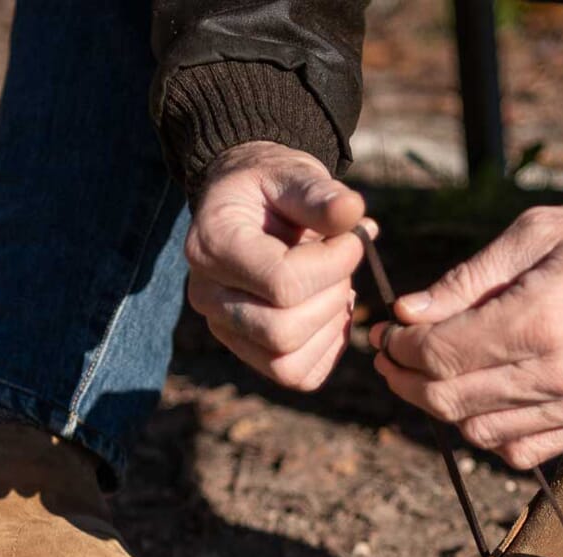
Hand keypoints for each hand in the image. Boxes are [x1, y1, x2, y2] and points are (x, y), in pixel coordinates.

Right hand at [186, 141, 375, 390]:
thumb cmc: (270, 188)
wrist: (248, 205)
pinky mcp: (246, 351)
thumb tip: (352, 213)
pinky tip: (330, 310)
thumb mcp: (291, 173)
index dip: (334, 265)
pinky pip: (295, 376)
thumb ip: (317, 192)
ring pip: (286, 364)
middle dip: (331, 298)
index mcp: (211, 247)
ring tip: (337, 286)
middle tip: (343, 264)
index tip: (355, 238)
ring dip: (329, 327)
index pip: (281, 283)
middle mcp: (207, 296)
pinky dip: (326, 349)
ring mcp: (223, 330)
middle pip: (281, 334)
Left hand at [371, 200, 562, 467]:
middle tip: (390, 358)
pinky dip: (487, 435)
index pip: (441, 354)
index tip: (386, 332)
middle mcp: (558, 372)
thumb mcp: (537, 233)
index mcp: (541, 318)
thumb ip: (467, 280)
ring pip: (478, 431)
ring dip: (440, 408)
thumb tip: (408, 313)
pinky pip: (520, 452)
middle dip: (404, 380)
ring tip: (429, 377)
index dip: (400, 347)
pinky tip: (478, 403)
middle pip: (450, 399)